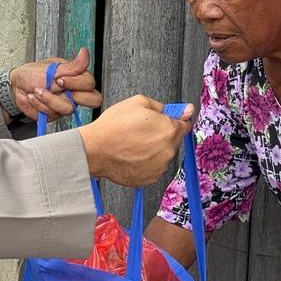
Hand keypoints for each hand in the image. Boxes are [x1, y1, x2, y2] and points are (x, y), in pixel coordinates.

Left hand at [9, 47, 101, 121]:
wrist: (15, 86)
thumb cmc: (32, 74)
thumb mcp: (53, 67)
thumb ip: (72, 66)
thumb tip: (85, 53)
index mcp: (76, 78)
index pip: (91, 84)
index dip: (77, 83)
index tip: (60, 78)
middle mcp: (74, 93)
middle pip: (93, 100)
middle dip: (74, 95)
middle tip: (57, 86)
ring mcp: (65, 104)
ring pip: (69, 108)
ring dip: (49, 98)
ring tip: (38, 90)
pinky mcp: (54, 114)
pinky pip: (53, 113)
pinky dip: (40, 103)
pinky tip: (34, 97)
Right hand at [78, 96, 192, 185]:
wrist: (95, 150)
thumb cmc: (113, 127)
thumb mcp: (139, 102)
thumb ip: (162, 106)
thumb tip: (179, 110)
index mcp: (169, 130)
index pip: (186, 125)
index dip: (178, 119)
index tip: (173, 118)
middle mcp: (168, 151)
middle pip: (173, 140)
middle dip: (162, 134)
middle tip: (142, 129)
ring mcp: (159, 167)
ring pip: (163, 154)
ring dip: (154, 148)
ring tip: (134, 142)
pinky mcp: (149, 178)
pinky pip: (153, 167)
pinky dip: (146, 161)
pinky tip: (132, 154)